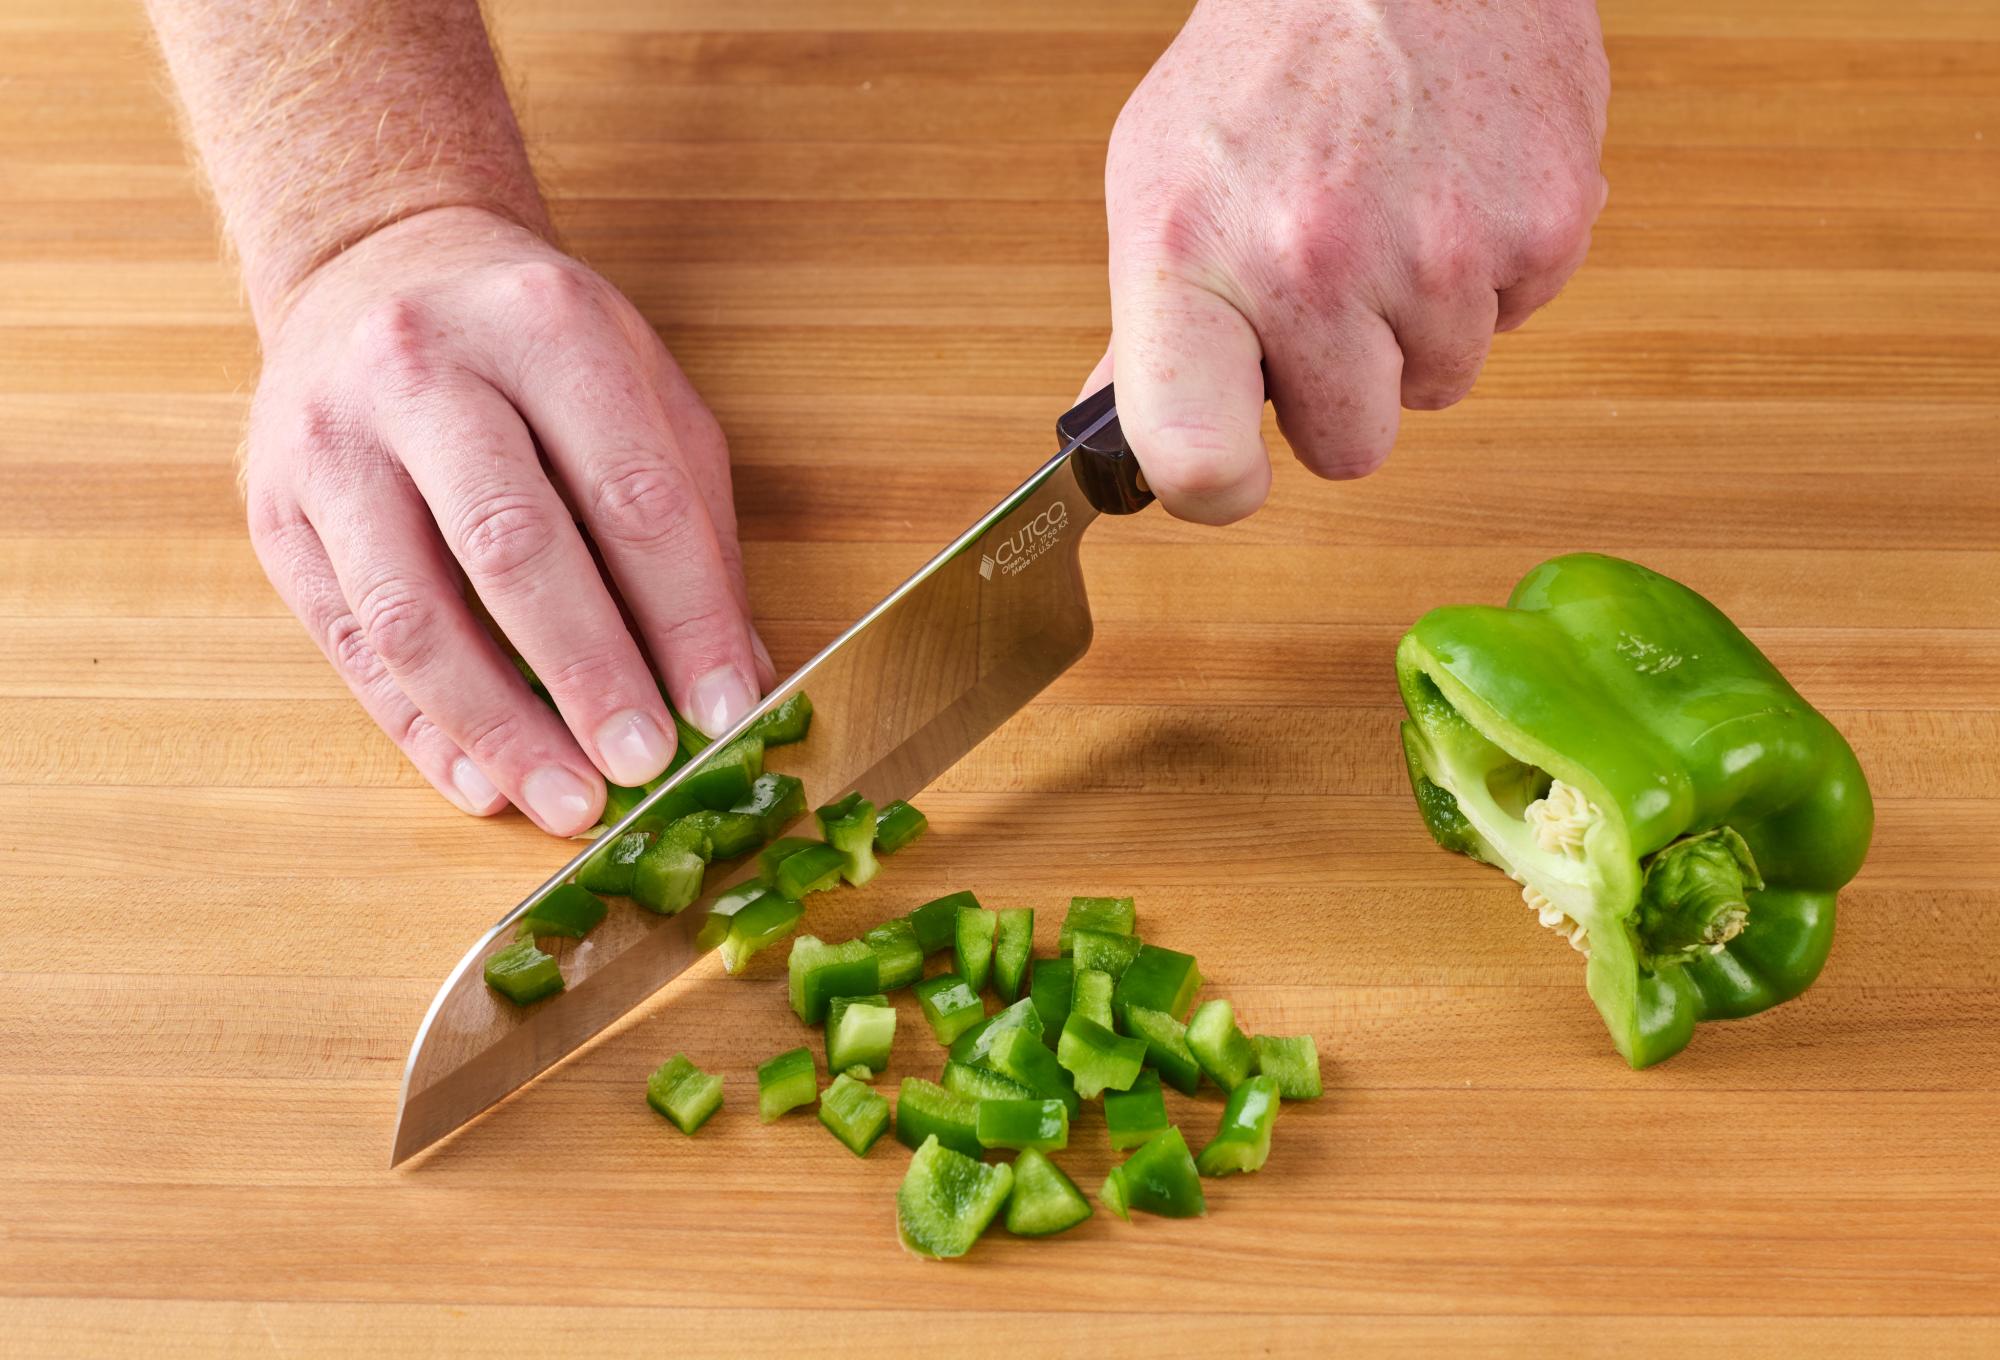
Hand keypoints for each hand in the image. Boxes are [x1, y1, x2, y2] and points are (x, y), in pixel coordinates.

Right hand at [245, 206, 771, 834]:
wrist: (379, 267)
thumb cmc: (539, 349)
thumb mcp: (644, 395)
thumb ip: (695, 529)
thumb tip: (739, 680)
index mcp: (545, 326)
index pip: (631, 494)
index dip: (686, 616)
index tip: (728, 712)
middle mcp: (423, 371)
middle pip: (511, 546)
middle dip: (589, 674)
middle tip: (647, 767)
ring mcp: (332, 441)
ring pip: (411, 611)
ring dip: (498, 726)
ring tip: (567, 802)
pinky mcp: (276, 510)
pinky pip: (350, 641)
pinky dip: (421, 727)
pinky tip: (482, 781)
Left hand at [1091, 0, 1609, 520]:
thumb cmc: (1267, 66)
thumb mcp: (1161, 181)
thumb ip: (1150, 329)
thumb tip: (1125, 446)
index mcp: (1194, 253)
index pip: (1196, 454)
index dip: (1214, 488)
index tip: (1227, 471)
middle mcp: (1316, 258)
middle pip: (1350, 449)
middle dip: (1341, 390)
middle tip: (1325, 289)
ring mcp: (1442, 249)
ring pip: (1442, 384)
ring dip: (1418, 326)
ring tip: (1390, 214)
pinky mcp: (1546, 226)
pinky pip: (1517, 318)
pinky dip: (1491, 272)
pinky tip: (1452, 186)